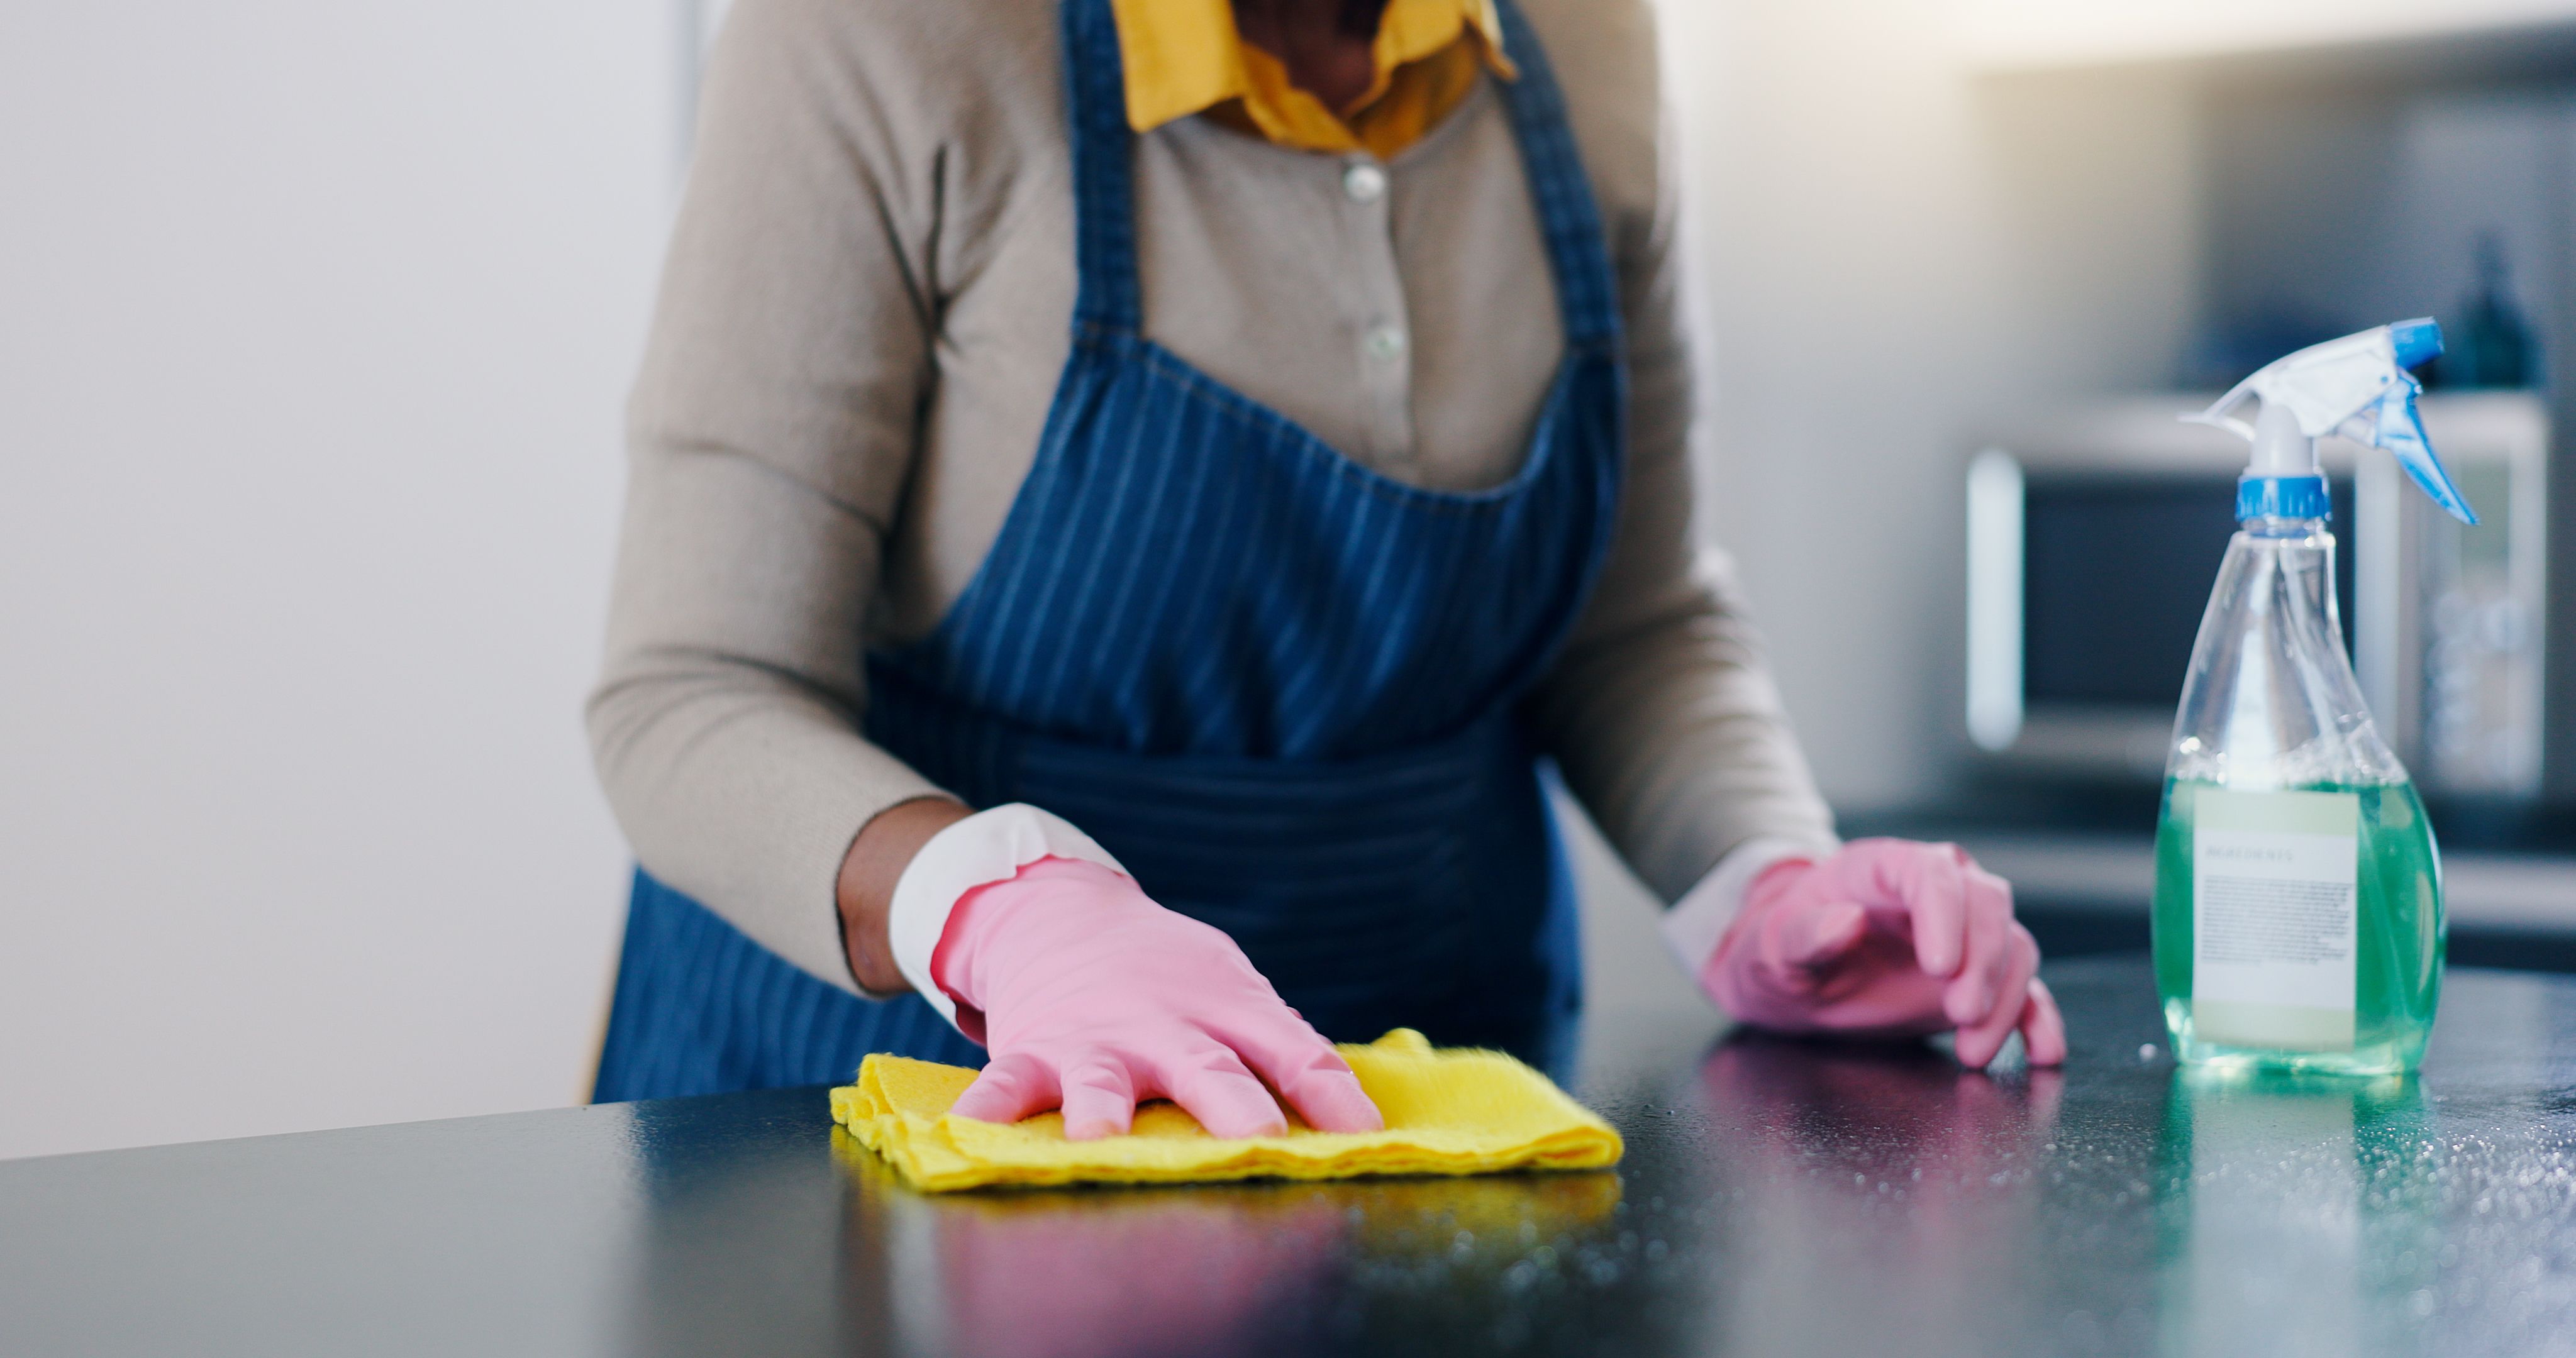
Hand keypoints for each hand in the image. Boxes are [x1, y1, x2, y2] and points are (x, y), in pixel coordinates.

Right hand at [932, 857, 1385, 1139]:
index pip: (1293, 1052)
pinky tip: (972, 1132)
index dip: (1331, 1095)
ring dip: (1101, 1111)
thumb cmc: (1168, 972)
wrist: (1061, 915)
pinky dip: (987, 1107)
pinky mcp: (1033, 1050)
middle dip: (1232, 1106)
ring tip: (1098, 1140)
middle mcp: (1163, 1028)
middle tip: (1257, 1140)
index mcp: (1227, 1011)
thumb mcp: (1233, 990)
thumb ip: (1284, 1048)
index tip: (1365, 1139)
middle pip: (1207, 1068)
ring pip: (1100, 1080)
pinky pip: (1005, 1082)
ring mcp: (1093, 1040)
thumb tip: (1357, 1117)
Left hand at [1700, 839, 2066, 1068]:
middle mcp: (1933, 891)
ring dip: (2006, 999)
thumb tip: (1844, 921)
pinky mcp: (1978, 978)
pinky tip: (2042, 1051)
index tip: (1941, 968)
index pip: (1931, 874)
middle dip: (1984, 962)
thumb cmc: (1780, 955)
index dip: (1945, 915)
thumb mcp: (1773, 950)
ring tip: (1973, 1051)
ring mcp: (1962, 933)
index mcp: (1881, 867)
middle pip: (1986, 905)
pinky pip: (2025, 990)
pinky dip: (2038, 1019)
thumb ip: (1804, 937)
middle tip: (1961, 1014)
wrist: (1795, 982)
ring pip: (2013, 947)